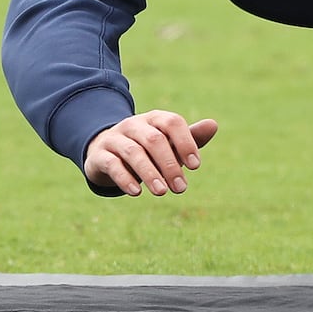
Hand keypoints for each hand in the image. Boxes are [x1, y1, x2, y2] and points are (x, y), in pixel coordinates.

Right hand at [84, 112, 218, 196]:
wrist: (106, 152)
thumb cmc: (146, 149)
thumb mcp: (169, 143)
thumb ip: (190, 138)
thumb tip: (213, 125)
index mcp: (154, 119)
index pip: (172, 122)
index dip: (185, 142)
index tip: (196, 166)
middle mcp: (134, 125)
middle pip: (154, 139)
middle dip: (170, 164)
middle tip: (181, 188)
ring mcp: (114, 138)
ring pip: (133, 152)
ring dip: (150, 173)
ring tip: (162, 192)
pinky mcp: (100, 155)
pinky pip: (113, 164)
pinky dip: (125, 178)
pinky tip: (137, 192)